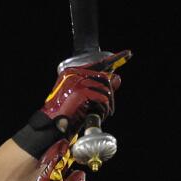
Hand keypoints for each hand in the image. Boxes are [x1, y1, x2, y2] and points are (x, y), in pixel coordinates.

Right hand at [11, 50, 129, 157]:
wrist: (52, 127)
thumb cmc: (67, 114)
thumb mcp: (84, 98)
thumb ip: (98, 87)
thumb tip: (117, 78)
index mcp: (71, 72)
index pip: (98, 63)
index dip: (115, 59)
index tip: (128, 53)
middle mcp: (73, 73)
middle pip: (104, 77)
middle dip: (110, 94)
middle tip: (108, 107)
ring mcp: (76, 82)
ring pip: (105, 88)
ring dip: (107, 104)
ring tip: (102, 113)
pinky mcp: (80, 92)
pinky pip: (101, 98)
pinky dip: (104, 108)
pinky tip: (99, 115)